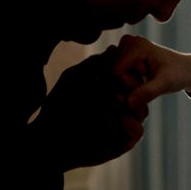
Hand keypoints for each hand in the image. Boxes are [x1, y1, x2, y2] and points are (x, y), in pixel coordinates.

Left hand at [34, 46, 148, 171]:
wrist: (48, 138)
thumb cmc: (58, 106)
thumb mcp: (75, 79)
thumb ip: (95, 64)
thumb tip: (114, 49)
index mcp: (113, 89)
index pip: (132, 77)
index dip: (132, 70)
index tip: (127, 62)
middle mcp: (121, 105)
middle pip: (140, 93)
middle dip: (134, 85)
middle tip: (121, 79)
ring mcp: (124, 123)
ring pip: (142, 111)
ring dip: (134, 103)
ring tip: (115, 98)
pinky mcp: (124, 141)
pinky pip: (138, 131)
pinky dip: (131, 124)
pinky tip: (119, 118)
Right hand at [113, 34, 190, 104]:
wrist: (188, 69)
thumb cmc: (180, 73)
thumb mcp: (166, 83)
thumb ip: (147, 92)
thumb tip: (127, 103)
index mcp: (135, 45)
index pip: (115, 73)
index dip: (128, 86)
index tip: (147, 82)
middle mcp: (127, 43)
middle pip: (112, 75)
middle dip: (128, 86)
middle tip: (147, 81)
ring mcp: (124, 49)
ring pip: (112, 78)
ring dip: (127, 86)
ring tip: (146, 80)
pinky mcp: (124, 56)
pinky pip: (116, 77)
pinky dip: (127, 84)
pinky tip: (142, 80)